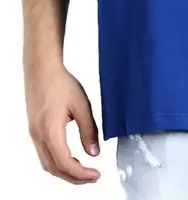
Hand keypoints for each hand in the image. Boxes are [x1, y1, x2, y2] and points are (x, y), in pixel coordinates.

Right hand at [24, 62, 100, 184]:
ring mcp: (34, 134)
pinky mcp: (34, 129)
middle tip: (91, 177)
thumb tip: (94, 152)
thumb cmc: (60, 82)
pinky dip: (57, 163)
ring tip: (82, 171)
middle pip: (54, 169)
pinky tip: (69, 158)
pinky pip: (44, 154)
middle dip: (74, 178)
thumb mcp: (82, 104)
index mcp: (50, 131)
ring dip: (64, 172)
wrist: (42, 68)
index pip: (64, 164)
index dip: (81, 174)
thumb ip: (89, 130)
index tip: (95, 175)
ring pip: (47, 164)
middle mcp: (39, 136)